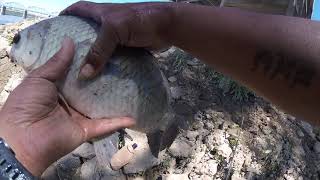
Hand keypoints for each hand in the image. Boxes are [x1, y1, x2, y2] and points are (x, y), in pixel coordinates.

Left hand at [0, 38, 134, 175]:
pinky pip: (105, 125)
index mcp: (56, 89)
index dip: (86, 63)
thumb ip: (56, 62)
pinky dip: (119, 121)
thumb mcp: (39, 78)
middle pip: (90, 89)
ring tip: (131, 85)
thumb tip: (69, 40)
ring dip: (114, 99)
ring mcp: (79, 116)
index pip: (75, 74)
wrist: (23, 136)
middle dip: (103, 78)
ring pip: (100, 106)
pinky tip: (134, 115)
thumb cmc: (27, 103)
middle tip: (121, 64)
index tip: (101, 50)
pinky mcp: (87, 130)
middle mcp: (69, 102)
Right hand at [60, 1, 173, 78]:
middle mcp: (108, 23)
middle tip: (66, 58)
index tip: (55, 27)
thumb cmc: (139, 21)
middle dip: (77, 41)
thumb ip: (99, 50)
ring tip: (80, 71)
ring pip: (101, 46)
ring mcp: (119, 36)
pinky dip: (108, 65)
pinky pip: (114, 57)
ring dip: (92, 56)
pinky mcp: (128, 48)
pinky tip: (101, 76)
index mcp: (101, 13)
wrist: (167, 28)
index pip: (79, 9)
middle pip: (88, 31)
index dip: (67, 15)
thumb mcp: (115, 30)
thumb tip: (84, 74)